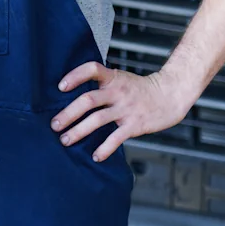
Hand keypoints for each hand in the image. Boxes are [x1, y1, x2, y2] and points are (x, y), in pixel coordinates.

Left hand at [50, 64, 192, 162]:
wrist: (170, 95)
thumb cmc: (140, 89)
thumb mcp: (121, 79)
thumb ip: (102, 85)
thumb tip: (73, 94)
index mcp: (113, 78)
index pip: (92, 69)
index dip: (75, 76)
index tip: (61, 87)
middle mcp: (118, 92)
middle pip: (88, 100)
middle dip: (68, 113)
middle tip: (54, 125)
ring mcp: (126, 109)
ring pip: (97, 120)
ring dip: (78, 131)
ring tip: (65, 140)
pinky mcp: (134, 125)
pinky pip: (115, 138)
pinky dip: (104, 149)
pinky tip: (95, 156)